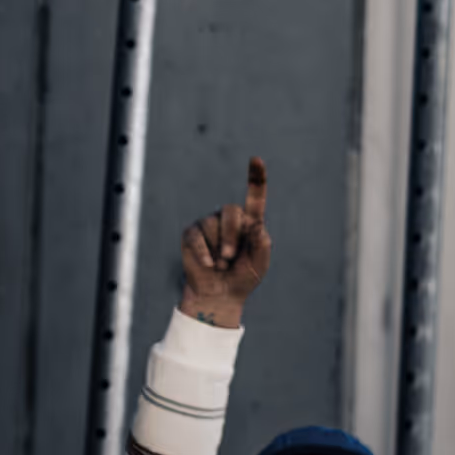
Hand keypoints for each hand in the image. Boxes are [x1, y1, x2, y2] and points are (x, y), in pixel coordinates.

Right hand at [178, 157, 272, 328]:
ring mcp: (209, 225)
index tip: (256, 160)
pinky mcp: (192, 233)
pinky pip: (196, 236)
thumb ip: (262, 244)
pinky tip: (208, 265)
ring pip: (212, 224)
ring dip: (218, 249)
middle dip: (231, 236)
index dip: (256, 179)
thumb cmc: (243, 277)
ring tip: (221, 264)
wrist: (220, 294)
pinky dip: (203, 253)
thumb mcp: (259, 263)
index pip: (254, 198)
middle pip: (231, 212)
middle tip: (230, 257)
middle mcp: (230, 220)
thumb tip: (256, 225)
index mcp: (250, 224)